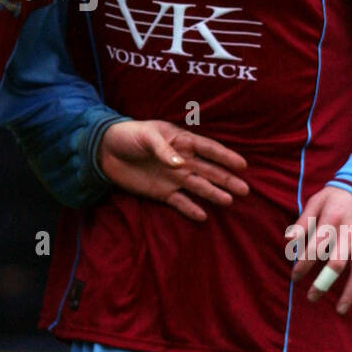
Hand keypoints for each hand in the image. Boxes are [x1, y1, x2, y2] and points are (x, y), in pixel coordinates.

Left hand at [98, 120, 248, 220]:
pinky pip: (180, 201)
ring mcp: (174, 177)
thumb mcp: (145, 136)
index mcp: (181, 142)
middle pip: (209, 170)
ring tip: (230, 201)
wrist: (106, 151)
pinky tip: (203, 216)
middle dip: (226, 179)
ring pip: (198, 186)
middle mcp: (182, 161)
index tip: (242, 165)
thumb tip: (180, 164)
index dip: (225, 156)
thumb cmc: (129, 136)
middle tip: (245, 189)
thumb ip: (162, 149)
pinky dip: (190, 208)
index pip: (208, 149)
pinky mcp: (162, 192)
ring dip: (213, 193)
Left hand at [288, 186, 351, 313]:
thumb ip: (302, 222)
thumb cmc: (336, 197)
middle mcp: (350, 233)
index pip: (315, 248)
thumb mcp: (316, 201)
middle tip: (311, 298)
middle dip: (323, 283)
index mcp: (331, 221)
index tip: (295, 277)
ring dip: (351, 292)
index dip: (303, 264)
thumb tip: (287, 241)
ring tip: (340, 310)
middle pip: (338, 264)